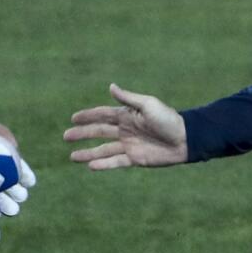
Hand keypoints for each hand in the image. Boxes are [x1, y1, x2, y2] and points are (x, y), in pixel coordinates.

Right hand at [64, 84, 187, 169]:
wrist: (185, 139)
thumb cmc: (168, 119)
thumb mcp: (148, 105)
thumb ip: (128, 99)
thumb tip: (111, 87)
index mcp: (127, 115)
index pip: (102, 115)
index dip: (87, 116)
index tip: (73, 118)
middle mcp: (125, 130)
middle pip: (98, 132)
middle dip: (82, 134)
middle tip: (66, 136)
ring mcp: (128, 145)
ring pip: (103, 149)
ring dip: (88, 153)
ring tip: (72, 157)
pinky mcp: (135, 159)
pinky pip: (115, 162)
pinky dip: (103, 164)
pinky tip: (90, 166)